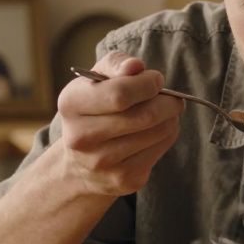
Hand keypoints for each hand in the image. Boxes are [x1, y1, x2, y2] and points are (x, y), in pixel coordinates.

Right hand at [54, 51, 184, 197]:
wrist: (80, 164)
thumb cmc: (96, 107)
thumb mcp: (97, 79)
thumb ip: (117, 64)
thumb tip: (135, 66)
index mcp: (71, 104)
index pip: (120, 94)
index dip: (147, 84)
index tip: (156, 81)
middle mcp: (81, 137)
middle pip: (145, 116)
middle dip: (168, 102)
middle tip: (172, 97)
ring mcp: (102, 163)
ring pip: (159, 132)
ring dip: (170, 117)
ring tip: (163, 112)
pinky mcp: (124, 179)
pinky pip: (162, 149)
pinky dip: (168, 135)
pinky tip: (156, 131)